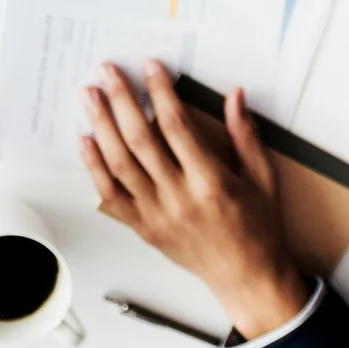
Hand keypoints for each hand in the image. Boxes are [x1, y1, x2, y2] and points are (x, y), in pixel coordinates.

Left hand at [80, 62, 308, 339]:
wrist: (247, 280)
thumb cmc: (258, 227)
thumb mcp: (263, 179)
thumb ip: (246, 135)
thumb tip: (234, 95)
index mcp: (211, 183)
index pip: (177, 127)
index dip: (161, 93)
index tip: (150, 67)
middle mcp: (179, 198)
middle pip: (141, 140)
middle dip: (121, 100)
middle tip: (107, 71)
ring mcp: (157, 215)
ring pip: (120, 164)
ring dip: (101, 125)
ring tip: (90, 95)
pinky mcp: (143, 228)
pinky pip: (111, 196)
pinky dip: (94, 167)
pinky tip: (85, 141)